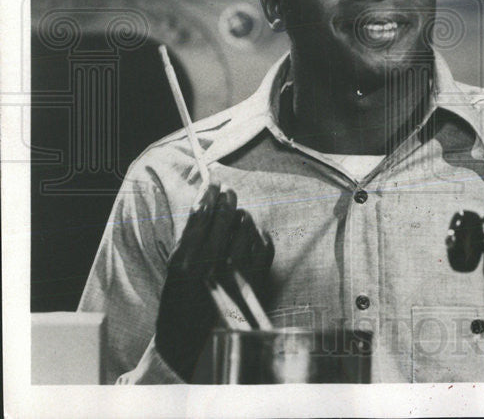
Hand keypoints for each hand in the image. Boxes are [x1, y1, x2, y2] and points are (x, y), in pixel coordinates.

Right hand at [154, 183, 273, 380]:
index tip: (212, 183)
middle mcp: (211, 266)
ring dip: (242, 217)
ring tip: (236, 217)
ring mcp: (236, 274)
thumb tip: (205, 205)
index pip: (201, 214)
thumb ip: (189, 240)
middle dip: (227, 198)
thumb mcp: (173, 272)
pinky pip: (264, 247)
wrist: (189, 346)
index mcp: (186, 262)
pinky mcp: (255, 283)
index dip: (209, 193)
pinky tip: (253, 235)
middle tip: (227, 191)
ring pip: (246, 227)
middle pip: (225, 216)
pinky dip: (260, 236)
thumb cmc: (178, 306)